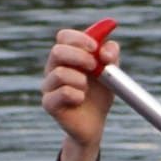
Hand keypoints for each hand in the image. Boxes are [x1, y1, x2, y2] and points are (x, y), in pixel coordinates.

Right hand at [43, 25, 120, 160]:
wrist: (94, 124)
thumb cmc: (99, 94)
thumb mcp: (111, 72)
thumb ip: (111, 55)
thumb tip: (106, 50)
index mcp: (67, 56)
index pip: (64, 37)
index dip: (80, 39)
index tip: (96, 47)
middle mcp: (53, 68)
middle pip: (57, 51)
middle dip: (80, 57)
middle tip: (94, 67)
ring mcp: (49, 86)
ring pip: (59, 73)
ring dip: (80, 80)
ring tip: (86, 89)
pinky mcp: (49, 103)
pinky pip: (61, 93)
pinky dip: (76, 95)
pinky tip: (80, 100)